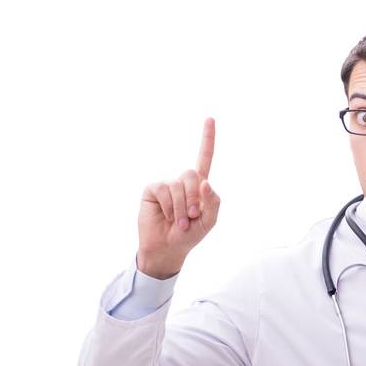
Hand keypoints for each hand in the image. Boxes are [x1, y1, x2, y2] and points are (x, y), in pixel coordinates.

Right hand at [136, 118, 219, 278]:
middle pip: (192, 174)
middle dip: (194, 198)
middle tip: (191, 216)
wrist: (168, 247)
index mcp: (199, 186)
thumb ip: (213, 202)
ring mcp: (166, 184)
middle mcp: (182, 181)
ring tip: (180, 222)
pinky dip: (168, 207)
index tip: (210, 118)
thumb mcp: (209, 221)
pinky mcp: (152, 189)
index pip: (205, 158)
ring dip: (181, 208)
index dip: (207, 139)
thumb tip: (205, 182)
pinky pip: (163, 190)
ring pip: (178, 185)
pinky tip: (166, 216)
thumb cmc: (190, 234)